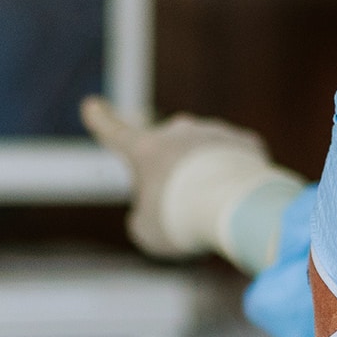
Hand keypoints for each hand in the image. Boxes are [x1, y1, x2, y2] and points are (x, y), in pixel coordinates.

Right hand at [82, 97, 292, 261]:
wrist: (235, 205)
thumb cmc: (181, 219)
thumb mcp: (149, 232)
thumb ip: (146, 219)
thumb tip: (157, 212)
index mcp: (144, 149)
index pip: (114, 131)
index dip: (101, 120)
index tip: (92, 104)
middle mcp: (177, 132)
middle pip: (168, 155)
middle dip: (173, 178)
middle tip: (183, 210)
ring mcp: (213, 132)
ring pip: (204, 159)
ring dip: (206, 180)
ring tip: (216, 211)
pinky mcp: (244, 142)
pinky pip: (235, 162)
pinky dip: (235, 179)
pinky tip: (239, 200)